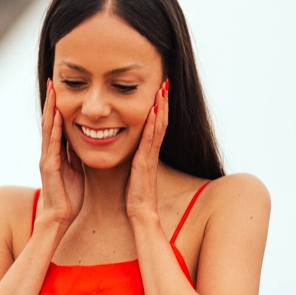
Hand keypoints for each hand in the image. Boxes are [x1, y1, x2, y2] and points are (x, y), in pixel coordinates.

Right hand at [37, 80, 83, 231]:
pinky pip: (52, 144)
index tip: (60, 88)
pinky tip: (58, 116)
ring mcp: (47, 159)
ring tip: (53, 90)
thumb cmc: (69, 197)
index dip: (58, 106)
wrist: (59, 218)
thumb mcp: (76, 170)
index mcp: (56, 153)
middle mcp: (48, 153)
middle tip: (53, 81)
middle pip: (50, 121)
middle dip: (51, 101)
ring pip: (48, 129)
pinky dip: (55, 129)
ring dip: (51, 109)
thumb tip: (82, 141)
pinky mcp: (50, 168)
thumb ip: (75, 155)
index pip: (57, 125)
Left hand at [126, 80, 168, 223]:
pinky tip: (154, 110)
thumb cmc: (135, 195)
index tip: (159, 89)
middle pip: (161, 120)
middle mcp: (152, 150)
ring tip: (162, 88)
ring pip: (159, 126)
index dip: (158, 107)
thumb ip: (134, 158)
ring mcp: (150, 155)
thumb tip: (131, 148)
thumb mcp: (133, 171)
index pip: (155, 124)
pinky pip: (150, 139)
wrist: (140, 213)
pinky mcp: (145, 162)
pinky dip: (153, 124)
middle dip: (162, 101)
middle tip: (164, 81)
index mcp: (147, 151)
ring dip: (161, 106)